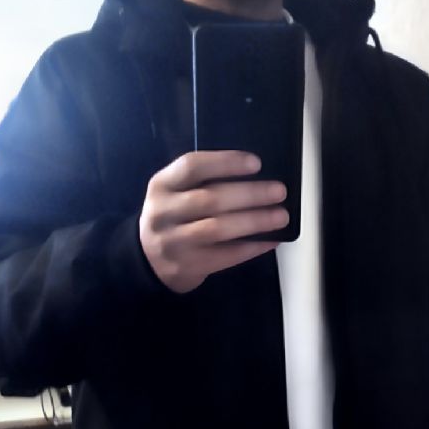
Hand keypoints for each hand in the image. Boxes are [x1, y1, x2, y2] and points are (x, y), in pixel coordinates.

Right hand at [139, 150, 288, 292]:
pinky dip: (251, 247)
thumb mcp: (175, 192)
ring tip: (280, 215)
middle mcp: (164, 212)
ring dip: (254, 221)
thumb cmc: (173, 216)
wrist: (148, 259)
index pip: (192, 166)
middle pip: (210, 199)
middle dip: (249, 194)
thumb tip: (256, 177)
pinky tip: (270, 240)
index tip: (256, 163)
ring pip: (218, 228)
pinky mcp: (187, 266)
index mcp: (162, 185)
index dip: (225, 162)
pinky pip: (224, 256)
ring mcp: (174, 241)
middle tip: (279, 191)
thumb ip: (203, 182)